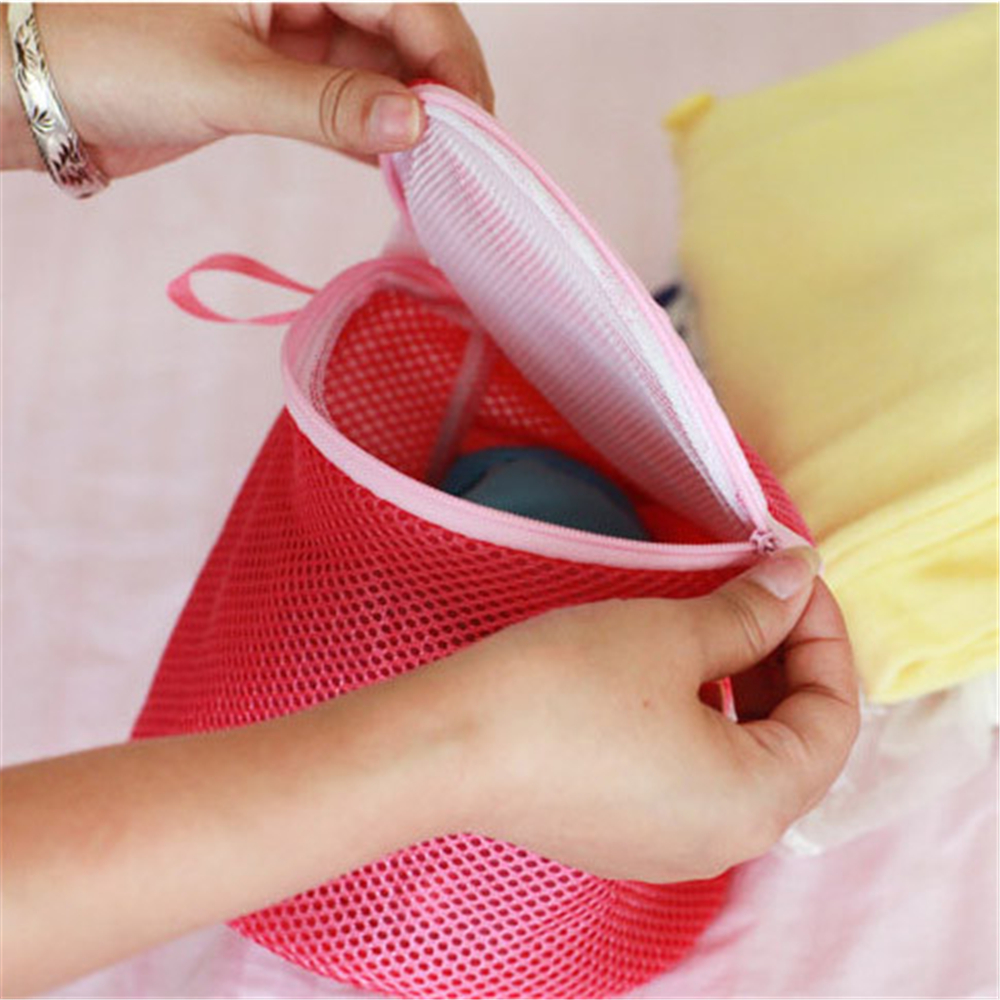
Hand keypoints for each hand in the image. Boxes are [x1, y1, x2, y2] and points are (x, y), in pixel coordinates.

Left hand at [2, 3, 492, 176]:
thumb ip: (328, 105)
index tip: (472, 120)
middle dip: (438, 85)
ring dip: (410, 115)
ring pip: (378, 65)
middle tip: (466, 152)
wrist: (34, 94)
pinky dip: (373, 132)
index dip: (446, 55)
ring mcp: (289, 29)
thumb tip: (420, 125)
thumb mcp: (227, 82)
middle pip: (400, 26)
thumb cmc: (107, 58)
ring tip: (439, 169)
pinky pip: (345, 97)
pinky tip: (397, 166)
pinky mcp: (276, 73)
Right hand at [453, 547, 859, 881]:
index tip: (794, 576)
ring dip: (744, 687)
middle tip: (758, 592)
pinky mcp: (625, 833)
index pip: (834, 715)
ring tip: (715, 624)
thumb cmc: (564, 689)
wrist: (448, 746)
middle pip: (794, 743)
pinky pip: (695, 776)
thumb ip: (753, 611)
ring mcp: (671, 846)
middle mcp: (725, 841)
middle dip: (786, 660)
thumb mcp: (671, 636)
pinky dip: (703, 718)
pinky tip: (670, 673)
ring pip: (743, 760)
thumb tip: (801, 578)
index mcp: (757, 802)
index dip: (824, 634)